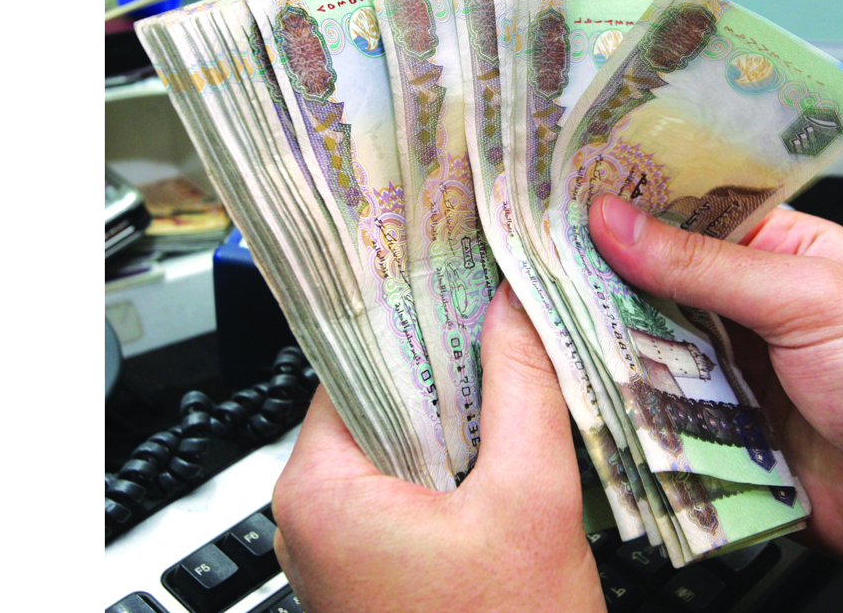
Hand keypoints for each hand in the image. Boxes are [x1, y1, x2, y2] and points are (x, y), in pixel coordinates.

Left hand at [271, 283, 604, 612]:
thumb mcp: (529, 501)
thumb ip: (523, 391)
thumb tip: (516, 306)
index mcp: (319, 490)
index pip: (357, 361)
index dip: (418, 314)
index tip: (466, 275)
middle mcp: (313, 517)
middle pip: (382, 399)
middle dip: (452, 365)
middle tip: (513, 320)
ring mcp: (343, 546)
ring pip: (404, 443)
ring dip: (463, 414)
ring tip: (523, 375)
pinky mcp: (377, 566)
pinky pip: (414, 486)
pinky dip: (460, 460)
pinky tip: (511, 444)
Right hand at [589, 194, 842, 581]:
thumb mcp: (811, 299)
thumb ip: (705, 266)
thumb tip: (618, 221)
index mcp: (780, 251)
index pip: (686, 214)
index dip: (625, 206)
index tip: (558, 200)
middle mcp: (750, 310)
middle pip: (653, 287)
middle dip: (602, 283)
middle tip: (534, 268)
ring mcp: (736, 374)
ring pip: (649, 352)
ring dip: (612, 348)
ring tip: (551, 328)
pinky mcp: (726, 436)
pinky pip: (663, 416)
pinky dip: (632, 409)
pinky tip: (593, 394)